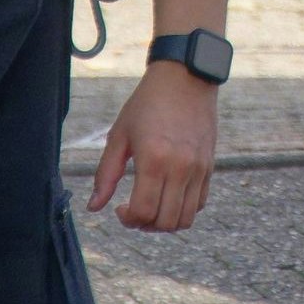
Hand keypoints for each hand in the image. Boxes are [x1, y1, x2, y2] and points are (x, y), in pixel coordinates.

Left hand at [89, 61, 219, 230]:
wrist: (185, 77)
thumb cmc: (147, 103)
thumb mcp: (119, 135)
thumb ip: (106, 174)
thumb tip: (94, 207)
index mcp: (154, 159)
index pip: (143, 211)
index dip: (128, 220)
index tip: (119, 209)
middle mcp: (180, 167)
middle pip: (165, 221)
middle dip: (144, 225)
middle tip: (133, 213)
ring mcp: (198, 168)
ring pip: (185, 218)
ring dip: (165, 223)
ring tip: (151, 209)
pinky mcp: (209, 166)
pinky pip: (199, 203)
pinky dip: (183, 211)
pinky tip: (168, 197)